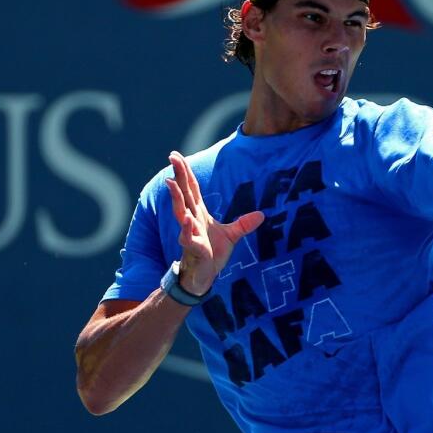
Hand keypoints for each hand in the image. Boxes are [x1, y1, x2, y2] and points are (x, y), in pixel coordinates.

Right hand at [165, 152, 264, 294]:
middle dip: (178, 176)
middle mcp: (192, 220)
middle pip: (184, 194)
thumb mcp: (232, 236)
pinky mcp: (193, 248)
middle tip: (172, 157)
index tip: (176, 156)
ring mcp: (190, 233)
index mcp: (199, 213)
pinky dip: (187, 229)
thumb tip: (261, 215)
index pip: (192, 188)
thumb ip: (243, 224)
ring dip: (176, 197)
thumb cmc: (212, 253)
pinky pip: (188, 237)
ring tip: (171, 182)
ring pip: (181, 212)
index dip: (185, 172)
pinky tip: (187, 219)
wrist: (204, 276)